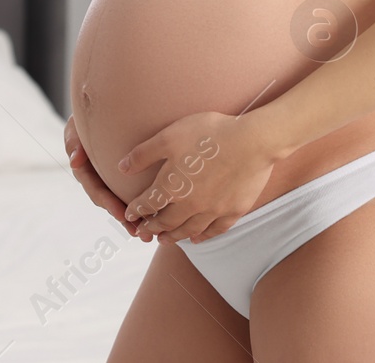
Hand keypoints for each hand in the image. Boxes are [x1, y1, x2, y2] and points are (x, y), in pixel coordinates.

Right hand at [64, 114, 153, 241]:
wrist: (113, 104)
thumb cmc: (91, 113)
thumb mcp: (77, 124)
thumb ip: (73, 139)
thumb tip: (74, 161)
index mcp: (86, 168)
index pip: (95, 188)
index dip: (108, 202)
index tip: (121, 214)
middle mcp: (98, 176)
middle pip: (111, 202)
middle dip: (125, 218)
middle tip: (140, 232)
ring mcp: (111, 177)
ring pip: (124, 201)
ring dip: (135, 218)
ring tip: (149, 234)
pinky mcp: (128, 174)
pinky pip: (135, 191)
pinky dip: (145, 204)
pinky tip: (159, 215)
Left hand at [117, 110, 278, 244]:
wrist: (253, 141)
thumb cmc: (210, 134)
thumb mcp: (169, 136)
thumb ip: (143, 154)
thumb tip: (121, 167)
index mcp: (171, 186)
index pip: (148, 204)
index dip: (136, 211)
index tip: (129, 216)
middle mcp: (189, 204)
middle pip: (166, 222)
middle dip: (152, 228)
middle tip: (144, 233)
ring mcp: (213, 211)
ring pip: (188, 230)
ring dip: (173, 237)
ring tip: (165, 240)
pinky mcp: (233, 211)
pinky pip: (214, 230)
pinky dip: (203, 236)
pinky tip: (197, 238)